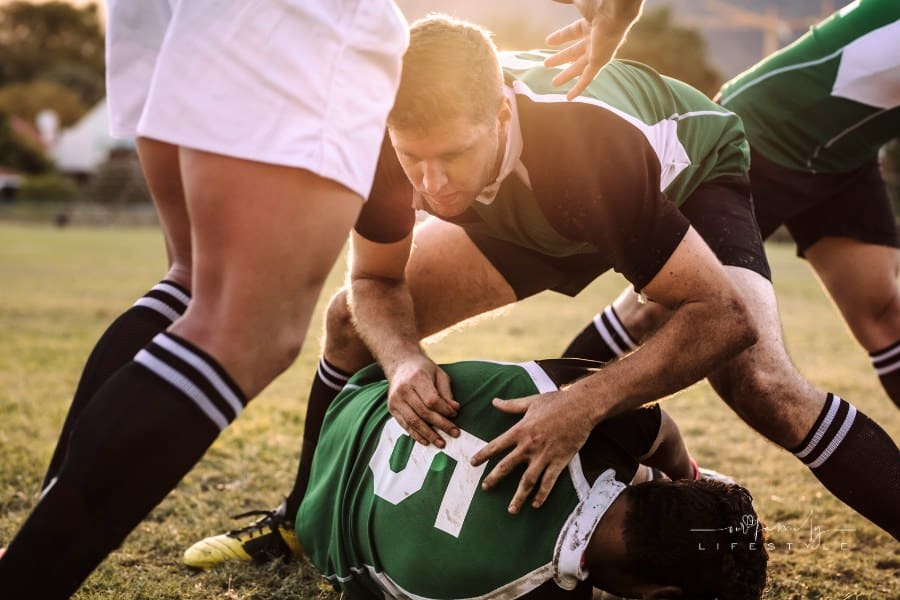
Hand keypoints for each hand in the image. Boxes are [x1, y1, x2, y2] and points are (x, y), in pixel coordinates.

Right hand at [386, 355, 459, 447]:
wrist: (400, 364)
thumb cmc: (423, 370)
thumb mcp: (439, 374)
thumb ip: (446, 392)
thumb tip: (454, 409)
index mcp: (417, 378)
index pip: (432, 400)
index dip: (444, 410)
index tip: (455, 415)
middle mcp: (403, 390)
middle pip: (424, 412)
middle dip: (441, 425)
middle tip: (455, 433)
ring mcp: (395, 400)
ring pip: (413, 421)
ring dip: (429, 434)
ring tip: (441, 443)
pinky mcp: (391, 408)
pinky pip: (405, 425)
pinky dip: (416, 435)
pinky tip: (427, 441)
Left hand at [470, 389, 595, 513]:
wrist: (581, 407)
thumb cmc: (556, 402)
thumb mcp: (531, 401)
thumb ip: (511, 405)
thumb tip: (494, 401)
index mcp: (520, 430)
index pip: (496, 445)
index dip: (483, 455)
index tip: (473, 463)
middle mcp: (529, 446)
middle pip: (507, 466)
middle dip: (494, 478)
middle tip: (485, 488)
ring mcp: (544, 456)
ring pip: (528, 481)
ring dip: (519, 496)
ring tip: (511, 509)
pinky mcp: (559, 461)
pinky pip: (549, 482)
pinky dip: (542, 495)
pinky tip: (536, 505)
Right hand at [545, 0, 641, 99]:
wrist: (615, 8)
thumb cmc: (597, 1)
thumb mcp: (576, 1)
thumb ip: (564, 0)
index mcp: (591, 22)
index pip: (573, 32)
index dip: (560, 37)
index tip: (548, 42)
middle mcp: (596, 37)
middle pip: (575, 51)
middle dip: (561, 59)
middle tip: (546, 65)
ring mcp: (598, 50)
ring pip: (579, 66)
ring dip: (566, 74)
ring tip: (554, 83)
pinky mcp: (601, 61)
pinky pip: (588, 77)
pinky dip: (579, 87)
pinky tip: (569, 97)